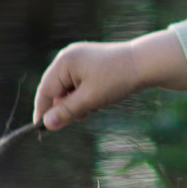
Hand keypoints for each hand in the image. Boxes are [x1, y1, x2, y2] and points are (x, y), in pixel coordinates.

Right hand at [33, 31, 186, 129]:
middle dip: (64, 107)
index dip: (42, 111)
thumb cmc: (117, 79)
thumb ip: (66, 112)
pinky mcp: (90, 64)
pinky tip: (97, 102)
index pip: (45, 91)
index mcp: (64, 62)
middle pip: (55, 89)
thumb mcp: (89, 99)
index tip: (40, 130)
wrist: (146, 63)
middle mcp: (68, 57)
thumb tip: (46, 124)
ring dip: (76, 103)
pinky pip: (79, 84)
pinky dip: (84, 96)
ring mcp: (79, 59)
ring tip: (93, 108)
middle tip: (77, 119)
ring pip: (68, 89)